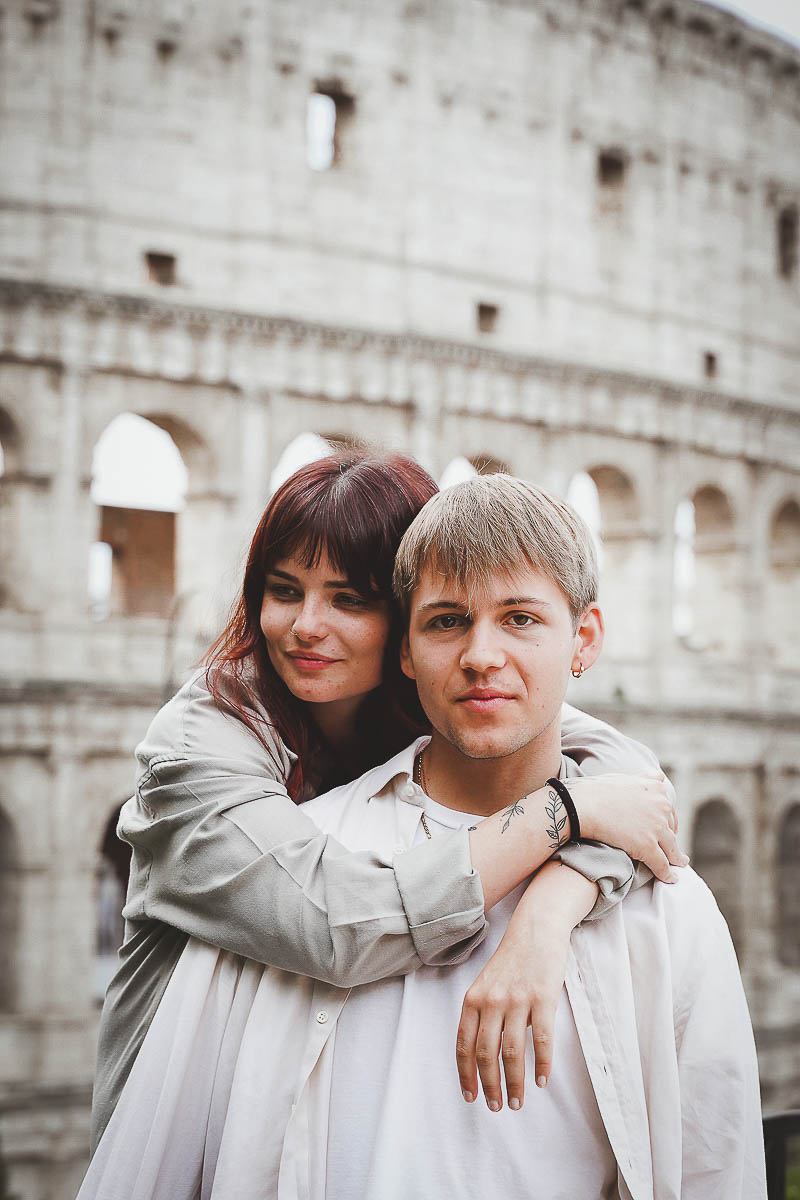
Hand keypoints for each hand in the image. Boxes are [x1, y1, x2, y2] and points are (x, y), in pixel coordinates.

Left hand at [455, 868, 586, 1111]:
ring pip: (512, 1053)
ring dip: (514, 1083)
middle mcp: (491, 1001)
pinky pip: (541, 1040)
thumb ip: (481, 1014)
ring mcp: (517, 1000)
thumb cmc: (511, 961)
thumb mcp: (486, 984)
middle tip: (496, 1107)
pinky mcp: (543, 998)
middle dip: (490, 1085)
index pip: (464, 1045)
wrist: (536, 929)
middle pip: (486, 1054)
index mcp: (473, 999)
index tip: (470, 1096)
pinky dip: (542, 1065)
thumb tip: (481, 1055)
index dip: (466, 1074)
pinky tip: (542, 1081)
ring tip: (517, 1102)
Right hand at [567, 772, 687, 883]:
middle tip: (668, 848)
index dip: (667, 823)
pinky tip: (670, 878)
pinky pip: (662, 864)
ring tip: (678, 864)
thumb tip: (660, 777)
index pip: (669, 811)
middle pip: (672, 829)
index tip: (665, 830)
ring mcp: (656, 827)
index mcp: (657, 790)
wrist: (582, 805)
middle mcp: (662, 806)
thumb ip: (646, 778)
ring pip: (671, 849)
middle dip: (670, 839)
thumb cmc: (598, 791)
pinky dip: (667, 873)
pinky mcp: (648, 846)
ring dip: (677, 859)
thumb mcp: (626, 777)